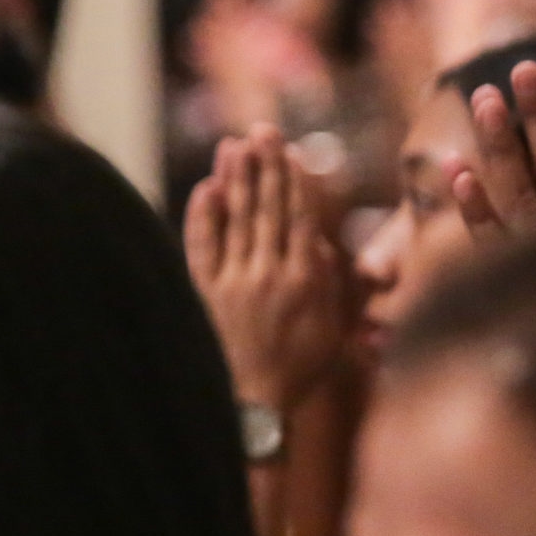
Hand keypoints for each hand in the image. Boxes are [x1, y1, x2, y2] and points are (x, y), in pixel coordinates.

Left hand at [184, 126, 351, 411]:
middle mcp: (270, 275)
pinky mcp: (206, 293)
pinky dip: (204, 217)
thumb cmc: (300, 368)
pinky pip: (203, 247)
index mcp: (306, 281)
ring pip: (236, 220)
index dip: (294, 182)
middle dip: (266, 167)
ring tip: (234, 145)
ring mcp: (235, 282)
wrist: (255, 405)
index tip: (291, 151)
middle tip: (262, 130)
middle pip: (268, 209)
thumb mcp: (333, 328)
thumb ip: (330, 282)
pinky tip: (206, 188)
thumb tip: (320, 242)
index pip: (299, 217)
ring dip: (236, 180)